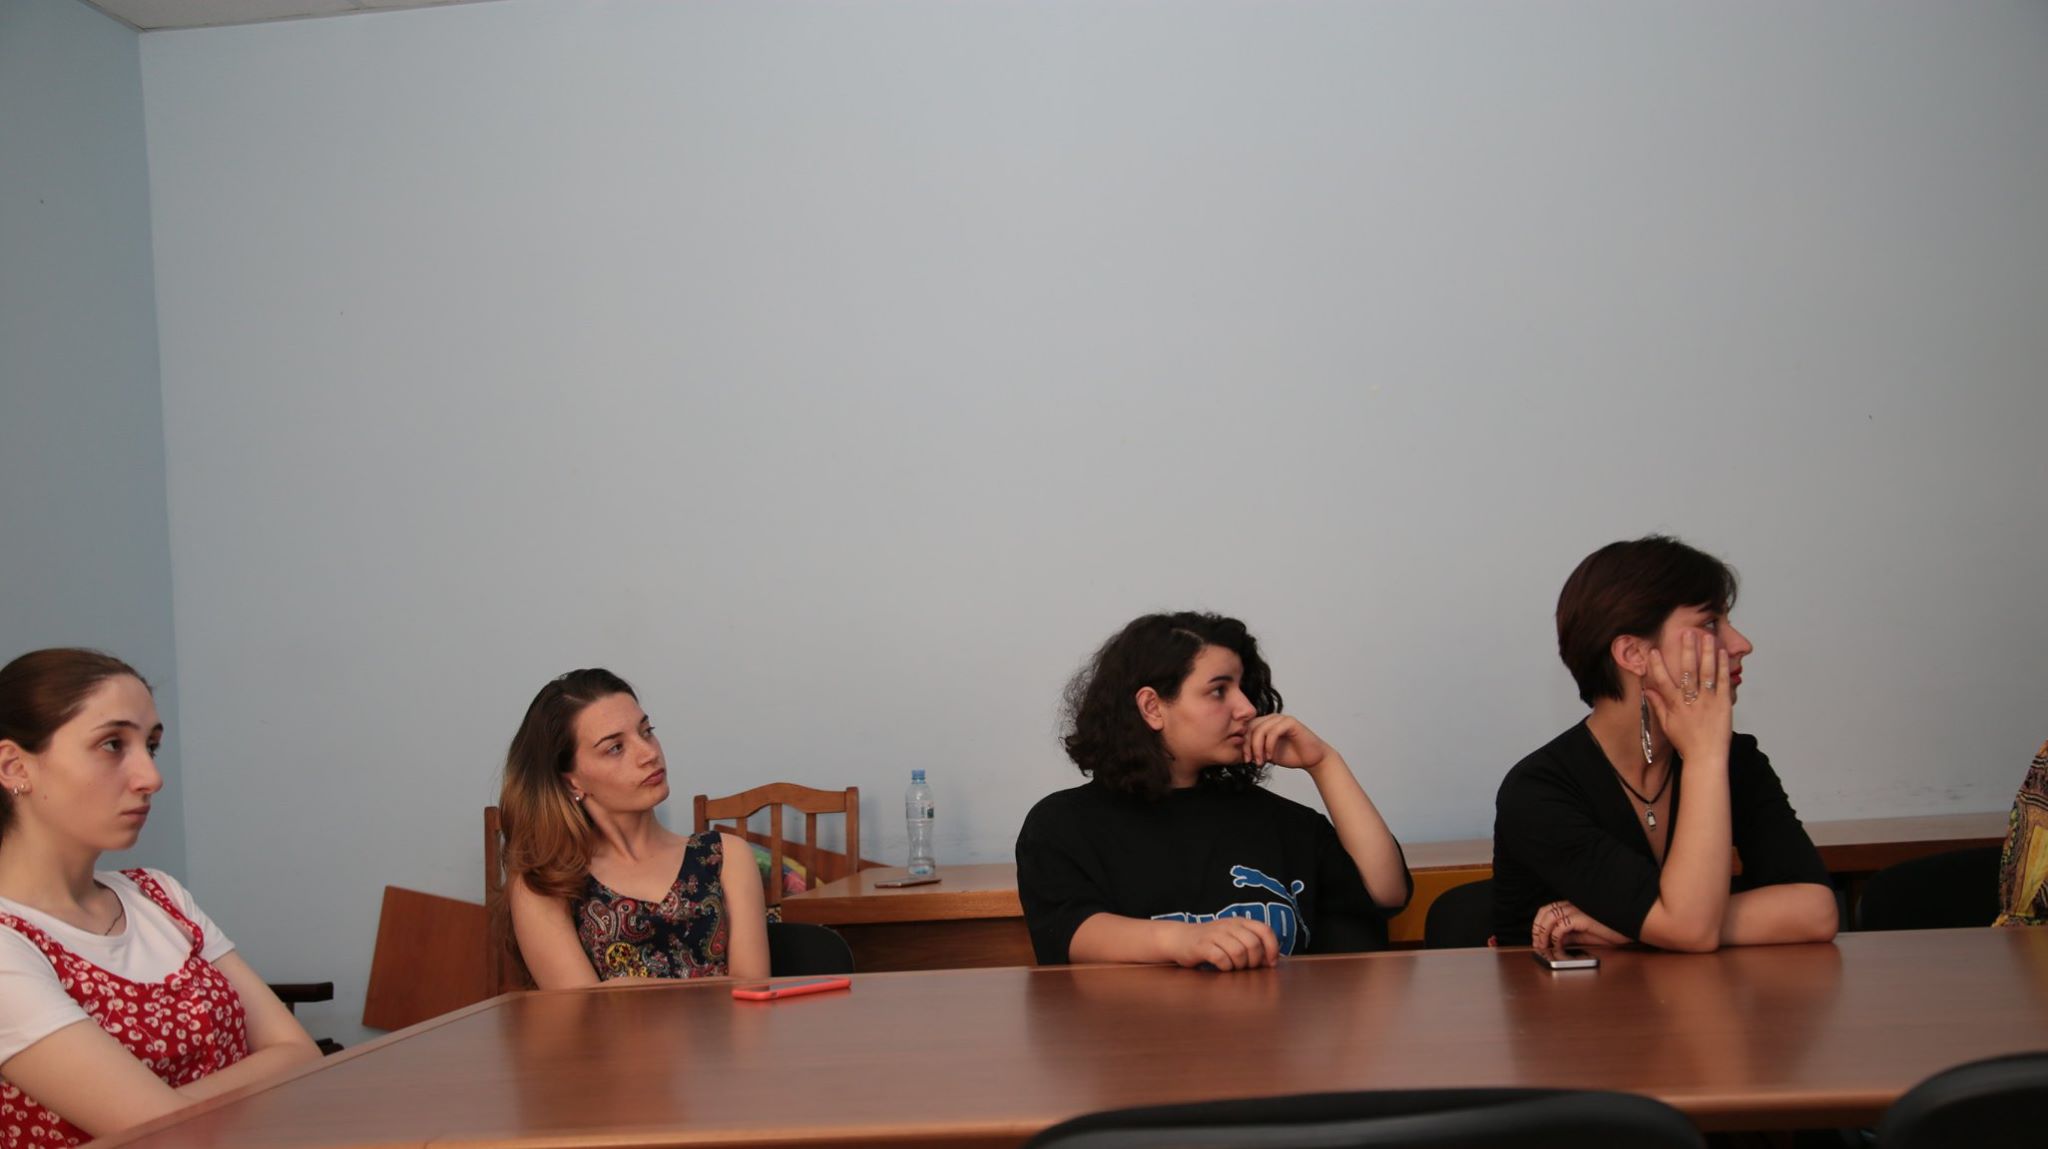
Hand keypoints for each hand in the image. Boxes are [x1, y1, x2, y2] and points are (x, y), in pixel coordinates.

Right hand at [1168, 918, 1280, 970]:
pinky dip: (1226, 966)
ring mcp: (1214, 934)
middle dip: (1254, 961)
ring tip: (1234, 967)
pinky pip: (1221, 958)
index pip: (1264, 930)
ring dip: (1240, 965)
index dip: (1272, 948)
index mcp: (1239, 922)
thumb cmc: (1211, 942)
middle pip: (1253, 944)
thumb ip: (1252, 945)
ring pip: (1238, 952)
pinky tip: (1222, 967)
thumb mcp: (1233, 937)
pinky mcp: (1201, 945)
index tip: (1270, 963)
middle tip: (1247, 967)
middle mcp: (1228, 925)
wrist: (1180, 939)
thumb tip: (1271, 961)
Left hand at [1242, 714, 1330, 770]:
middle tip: (1251, 761)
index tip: (1246, 760)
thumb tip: (1237, 751)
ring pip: (1260, 729)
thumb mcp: (1267, 754)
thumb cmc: (1291, 755)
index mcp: (1265, 723)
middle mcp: (1272, 718)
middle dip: (1248, 746)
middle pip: (1251, 728)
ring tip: (1261, 761)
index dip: (1244, 744)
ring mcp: (1281, 719)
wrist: (1312, 759)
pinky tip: (1270, 757)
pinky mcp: (1290, 722)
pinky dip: (1269, 746)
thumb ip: (1255, 750)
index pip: (1247, 729)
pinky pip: (1273, 732)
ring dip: (1258, 748)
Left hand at [1531, 900, 1628, 949]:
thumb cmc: (1612, 930)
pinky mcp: (1583, 917)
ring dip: (1543, 933)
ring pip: (1550, 917)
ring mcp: (1577, 910)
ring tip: (1543, 946)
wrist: (1631, 927)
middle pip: (1545, 912)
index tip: (1537, 939)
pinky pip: (1562, 926)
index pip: (1548, 910)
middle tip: (1537, 944)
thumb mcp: (1586, 935)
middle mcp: (1573, 905)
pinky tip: (1558, 945)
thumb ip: (1570, 936)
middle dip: (1537, 928)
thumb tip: (1556, 942)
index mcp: (1573, 906)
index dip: (1538, 924)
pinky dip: (1556, 936)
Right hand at [1642, 628, 1732, 763]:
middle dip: (1687, 650)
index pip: (1663, 681)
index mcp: (1675, 705)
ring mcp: (1709, 700)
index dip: (1657, 665)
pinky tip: (1723, 654)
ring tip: (1707, 636)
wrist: (1706, 756)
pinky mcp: (1723, 703)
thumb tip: (1648, 690)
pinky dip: (1723, 667)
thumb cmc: (1686, 742)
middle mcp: (1691, 700)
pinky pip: (1723, 682)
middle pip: (1688, 670)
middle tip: (1687, 632)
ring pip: (1707, 672)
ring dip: (1707, 652)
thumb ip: (1658, 705)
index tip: (1654, 650)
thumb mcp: (1667, 725)